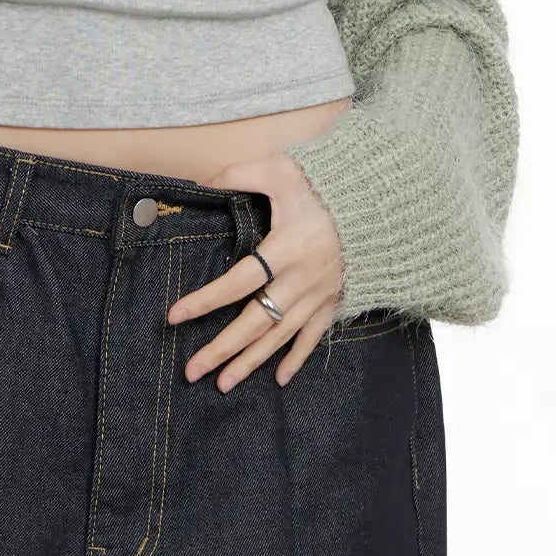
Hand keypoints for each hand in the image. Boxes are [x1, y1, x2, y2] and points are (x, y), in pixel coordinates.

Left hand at [169, 151, 344, 390]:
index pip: (238, 281)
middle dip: (222, 348)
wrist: (379, 204)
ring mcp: (319, 295)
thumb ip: (239, 174)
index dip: (205, 301)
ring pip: (279, 336)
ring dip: (250, 362)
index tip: (175, 316)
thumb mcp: (282, 170)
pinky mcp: (333, 301)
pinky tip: (279, 380)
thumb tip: (200, 182)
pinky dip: (297, 359)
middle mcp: (301, 279)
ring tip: (223, 384)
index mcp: (286, 247)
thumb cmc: (325, 184)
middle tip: (192, 372)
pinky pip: (313, 337)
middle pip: (255, 321)